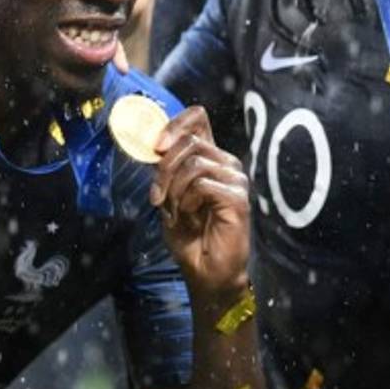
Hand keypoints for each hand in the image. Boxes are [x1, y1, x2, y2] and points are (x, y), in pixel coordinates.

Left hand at [148, 106, 249, 300]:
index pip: (197, 118)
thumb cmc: (188, 236)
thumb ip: (164, 169)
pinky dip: (187, 201)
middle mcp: (225, 163)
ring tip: (176, 212)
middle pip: (190, 141)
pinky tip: (190, 217)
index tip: (155, 146)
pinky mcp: (237, 197)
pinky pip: (202, 184)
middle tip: (157, 198)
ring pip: (194, 162)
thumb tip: (152, 144)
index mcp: (209, 158)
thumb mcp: (168, 196)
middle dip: (164, 168)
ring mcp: (235, 178)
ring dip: (174, 189)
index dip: (174, 124)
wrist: (204, 270)